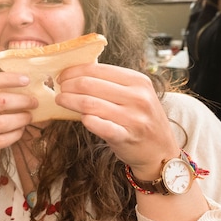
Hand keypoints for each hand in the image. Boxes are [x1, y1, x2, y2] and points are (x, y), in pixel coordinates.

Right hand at [0, 72, 36, 169]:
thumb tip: (17, 88)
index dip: (8, 79)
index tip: (26, 79)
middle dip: (21, 101)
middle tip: (33, 102)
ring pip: (1, 123)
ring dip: (20, 119)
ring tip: (28, 117)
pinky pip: (0, 141)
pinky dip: (14, 135)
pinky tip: (20, 131)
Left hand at [55, 63, 179, 172]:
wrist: (161, 151)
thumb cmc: (140, 119)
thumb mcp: (135, 95)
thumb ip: (111, 83)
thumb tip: (75, 73)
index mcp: (138, 81)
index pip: (97, 69)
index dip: (74, 71)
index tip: (62, 77)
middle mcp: (138, 97)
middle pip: (89, 85)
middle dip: (68, 86)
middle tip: (59, 89)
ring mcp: (133, 118)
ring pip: (89, 104)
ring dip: (69, 101)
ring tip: (60, 101)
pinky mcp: (127, 137)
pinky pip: (98, 125)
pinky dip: (85, 120)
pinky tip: (80, 118)